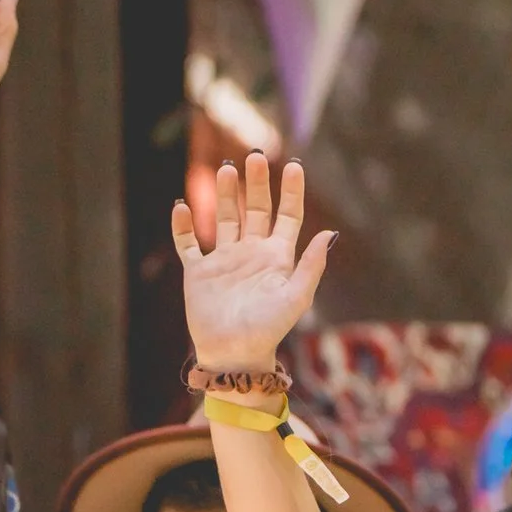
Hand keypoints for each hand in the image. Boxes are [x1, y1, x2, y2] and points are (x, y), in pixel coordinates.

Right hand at [172, 157, 333, 390]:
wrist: (235, 355)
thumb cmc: (268, 330)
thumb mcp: (296, 297)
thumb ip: (311, 266)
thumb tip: (330, 234)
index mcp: (277, 258)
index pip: (287, 216)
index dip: (291, 191)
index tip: (294, 165)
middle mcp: (251, 254)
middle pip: (255, 209)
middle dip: (256, 183)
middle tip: (255, 156)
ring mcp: (224, 261)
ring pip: (225, 218)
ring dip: (226, 194)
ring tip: (227, 169)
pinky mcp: (199, 273)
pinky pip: (188, 244)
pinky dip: (183, 226)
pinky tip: (182, 206)